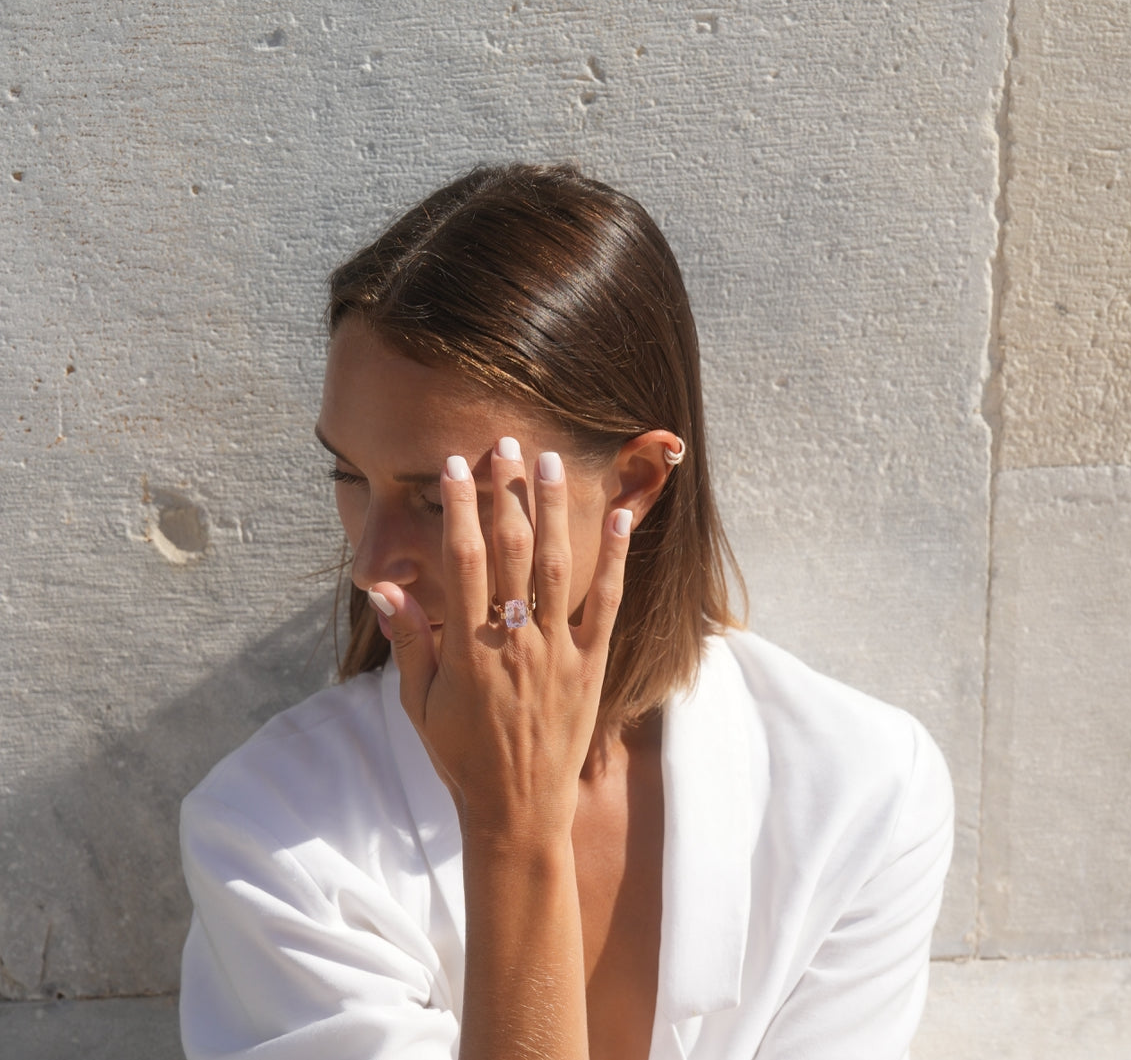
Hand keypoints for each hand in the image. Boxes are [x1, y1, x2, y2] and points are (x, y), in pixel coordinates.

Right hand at [370, 440, 631, 844]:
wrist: (517, 811)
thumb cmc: (461, 757)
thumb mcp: (418, 706)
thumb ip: (409, 643)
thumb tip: (385, 589)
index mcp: (469, 648)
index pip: (463, 560)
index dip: (459, 509)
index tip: (456, 466)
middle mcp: (515, 641)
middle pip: (513, 551)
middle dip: (507, 494)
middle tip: (506, 445)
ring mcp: (558, 651)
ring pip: (559, 566)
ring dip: (554, 510)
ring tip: (551, 462)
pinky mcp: (591, 665)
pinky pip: (608, 604)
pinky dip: (615, 560)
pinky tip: (618, 518)